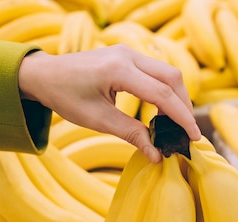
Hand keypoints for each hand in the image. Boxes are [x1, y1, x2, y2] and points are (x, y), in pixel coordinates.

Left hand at [18, 44, 200, 162]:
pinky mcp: (128, 55)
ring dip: (176, 98)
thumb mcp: (97, 120)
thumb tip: (157, 155)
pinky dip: (165, 91)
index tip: (193, 137)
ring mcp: (129, 52)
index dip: (181, 118)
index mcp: (118, 70)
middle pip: (172, 78)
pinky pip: (156, 71)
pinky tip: (162, 111)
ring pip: (168, 73)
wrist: (43, 74)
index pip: (162, 94)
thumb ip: (131, 135)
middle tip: (186, 133)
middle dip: (184, 106)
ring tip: (175, 125)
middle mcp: (128, 55)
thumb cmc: (65, 96)